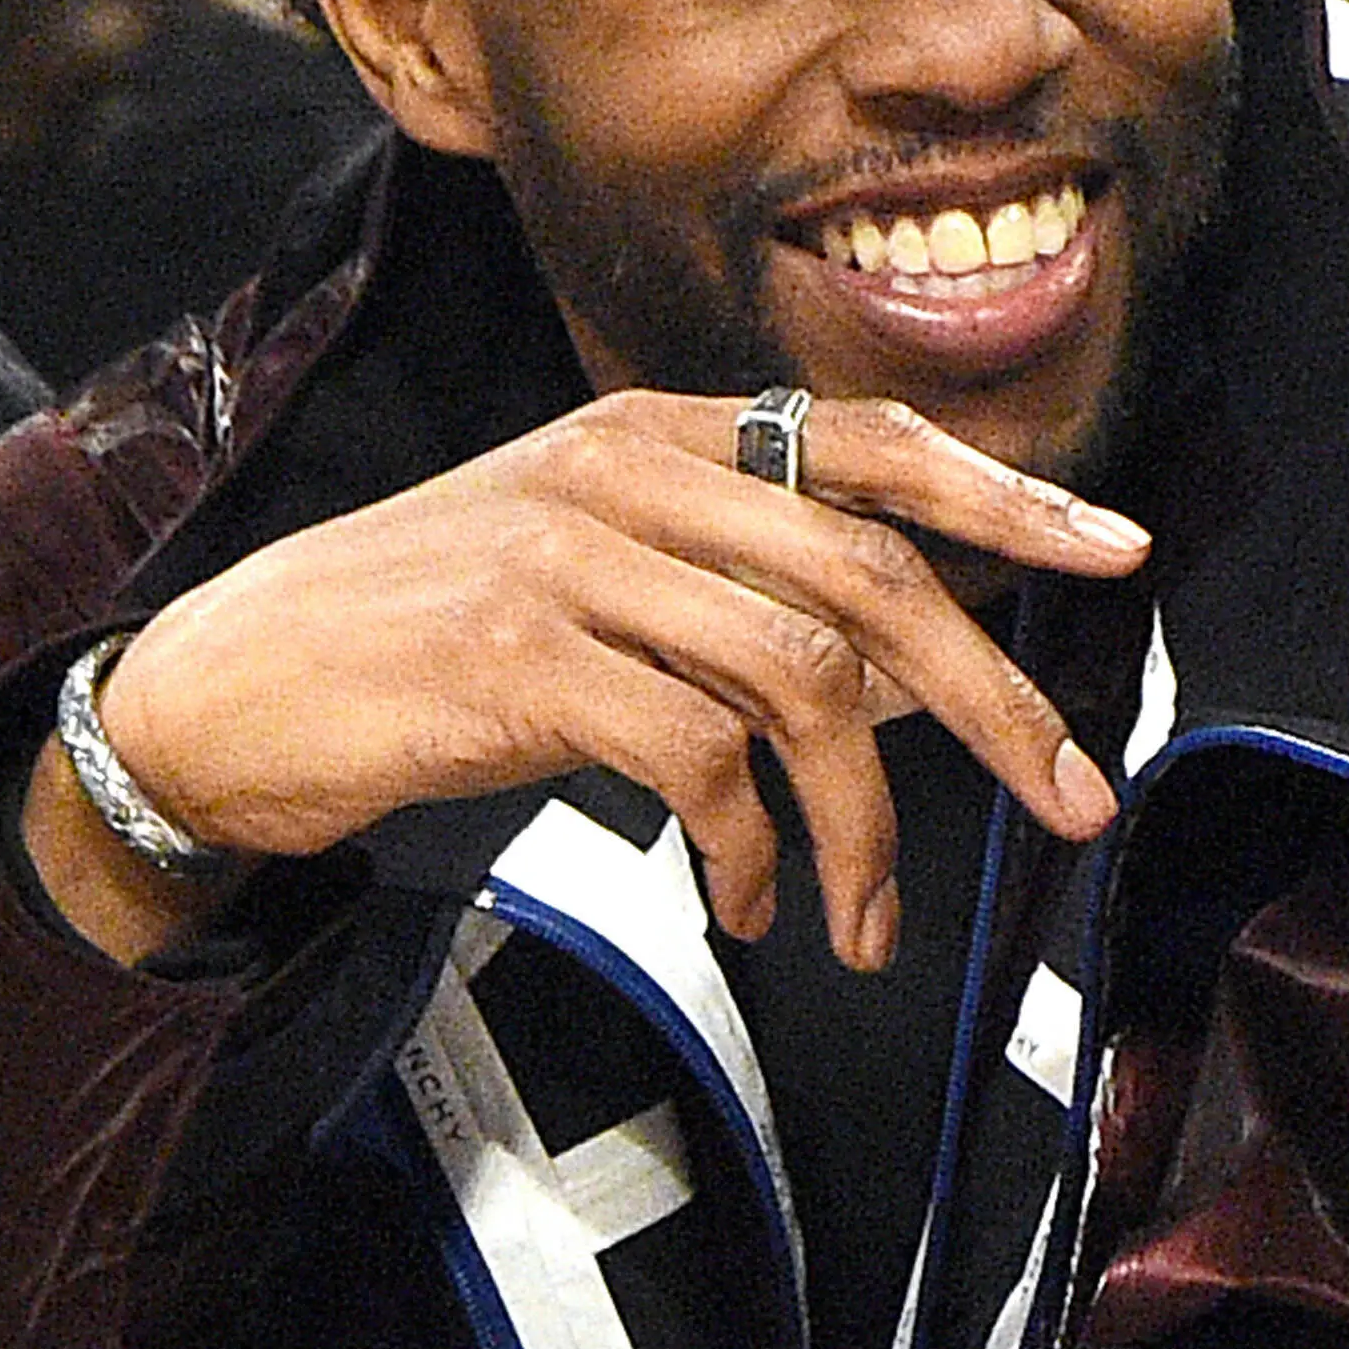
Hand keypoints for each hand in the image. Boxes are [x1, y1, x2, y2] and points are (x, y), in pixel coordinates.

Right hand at [32, 387, 1147, 970]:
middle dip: (995, 700)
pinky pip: (701, 759)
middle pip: (873, 573)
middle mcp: (625, 470)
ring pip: (804, 679)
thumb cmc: (426, 641)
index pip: (871, 444)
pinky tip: (746, 903)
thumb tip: (908, 668)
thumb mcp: (593, 571)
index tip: (1117, 552)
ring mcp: (571, 557)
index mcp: (657, 431)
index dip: (1006, 496)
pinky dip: (750, 850)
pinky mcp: (521, 659)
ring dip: (865, 824)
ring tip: (865, 918)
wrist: (232, 684)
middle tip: (1069, 798)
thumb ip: (736, 585)